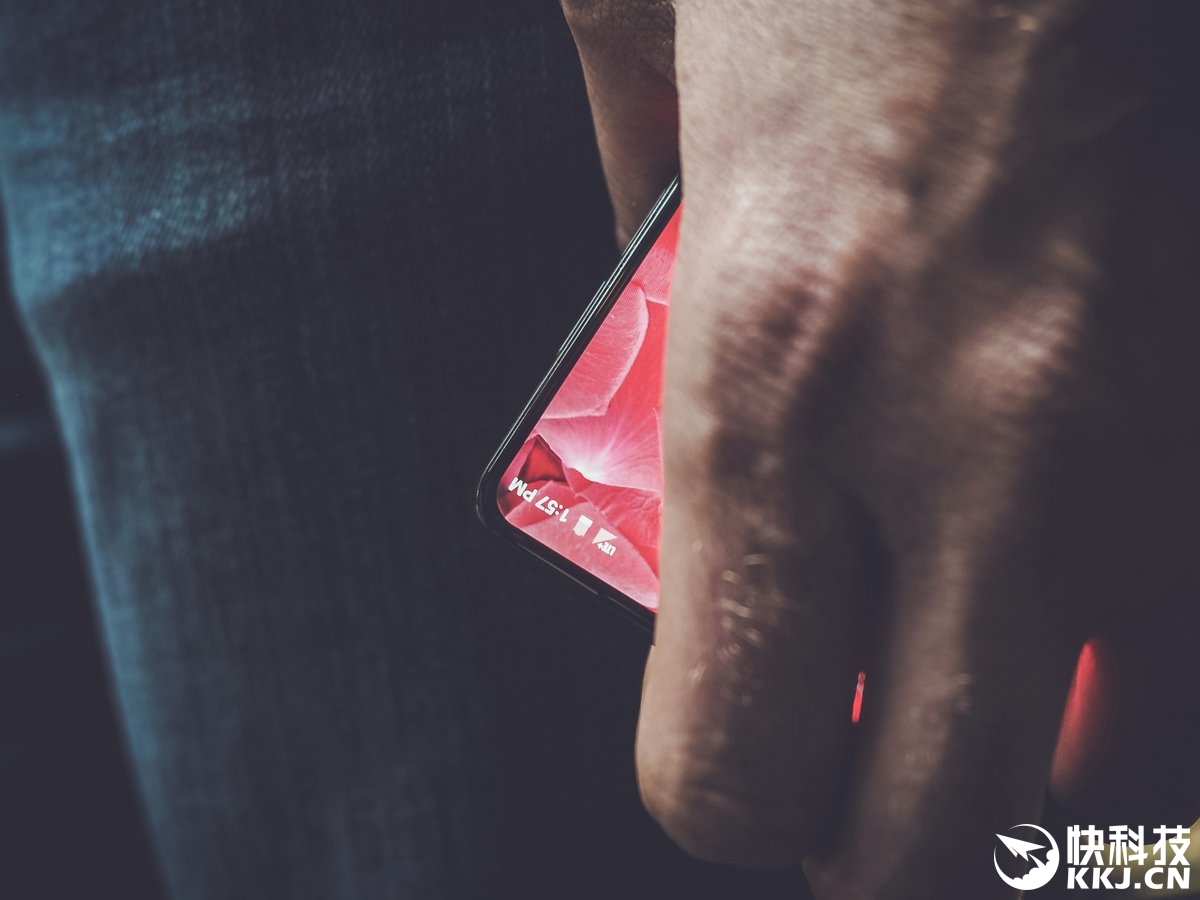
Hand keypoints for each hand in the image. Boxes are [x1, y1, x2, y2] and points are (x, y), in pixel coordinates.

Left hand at [562, 1, 1199, 895]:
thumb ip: (620, 250)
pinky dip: (1129, 656)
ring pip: (1120, 784)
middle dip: (871, 833)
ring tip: (971, 693)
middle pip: (932, 835)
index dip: (725, 798)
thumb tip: (620, 362)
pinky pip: (1184, 634)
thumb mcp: (652, 69)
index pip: (734, 761)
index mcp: (772, 376)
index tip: (738, 755)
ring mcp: (1153, 436)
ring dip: (1025, 771)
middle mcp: (978, 438)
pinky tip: (1063, 587)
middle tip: (848, 763)